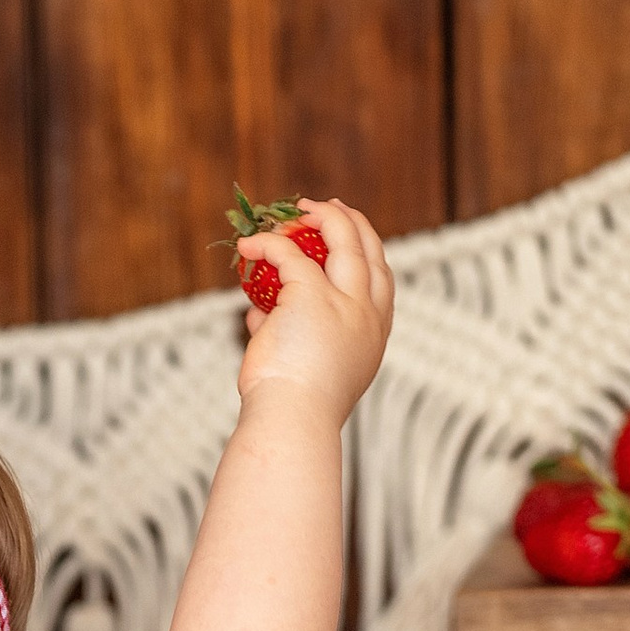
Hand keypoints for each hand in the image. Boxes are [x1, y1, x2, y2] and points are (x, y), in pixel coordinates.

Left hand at [233, 198, 392, 420]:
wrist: (293, 422)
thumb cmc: (294, 409)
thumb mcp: (302, 368)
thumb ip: (288, 335)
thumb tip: (259, 315)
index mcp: (373, 336)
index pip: (381, 283)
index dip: (366, 254)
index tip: (350, 240)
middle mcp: (367, 315)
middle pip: (370, 251)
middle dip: (353, 223)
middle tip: (330, 208)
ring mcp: (344, 302)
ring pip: (343, 239)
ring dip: (321, 218)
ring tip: (294, 212)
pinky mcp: (309, 295)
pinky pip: (288, 254)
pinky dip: (268, 244)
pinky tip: (248, 244)